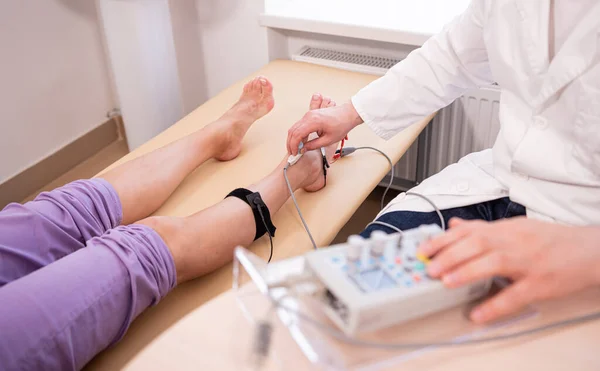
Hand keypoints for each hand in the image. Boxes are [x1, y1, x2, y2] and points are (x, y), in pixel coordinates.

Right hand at [286, 101, 362, 154]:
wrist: (348, 113)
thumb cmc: (342, 124)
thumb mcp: (328, 140)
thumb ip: (314, 145)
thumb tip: (303, 149)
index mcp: (313, 121)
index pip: (297, 135)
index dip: (294, 146)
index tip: (294, 153)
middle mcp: (308, 116)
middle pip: (293, 131)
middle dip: (291, 143)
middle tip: (293, 153)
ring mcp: (309, 115)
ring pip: (294, 127)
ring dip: (293, 139)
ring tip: (296, 149)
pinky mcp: (310, 115)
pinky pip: (299, 125)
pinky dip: (297, 134)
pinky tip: (300, 142)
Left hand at [418, 217, 599, 323]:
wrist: (590, 249)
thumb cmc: (549, 239)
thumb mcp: (514, 226)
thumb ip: (482, 228)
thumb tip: (453, 225)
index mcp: (505, 229)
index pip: (468, 231)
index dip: (443, 240)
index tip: (423, 249)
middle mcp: (514, 241)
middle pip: (478, 243)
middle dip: (450, 255)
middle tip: (429, 267)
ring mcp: (528, 262)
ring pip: (495, 262)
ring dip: (467, 271)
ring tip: (446, 281)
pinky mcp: (541, 283)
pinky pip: (517, 295)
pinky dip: (496, 305)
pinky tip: (479, 314)